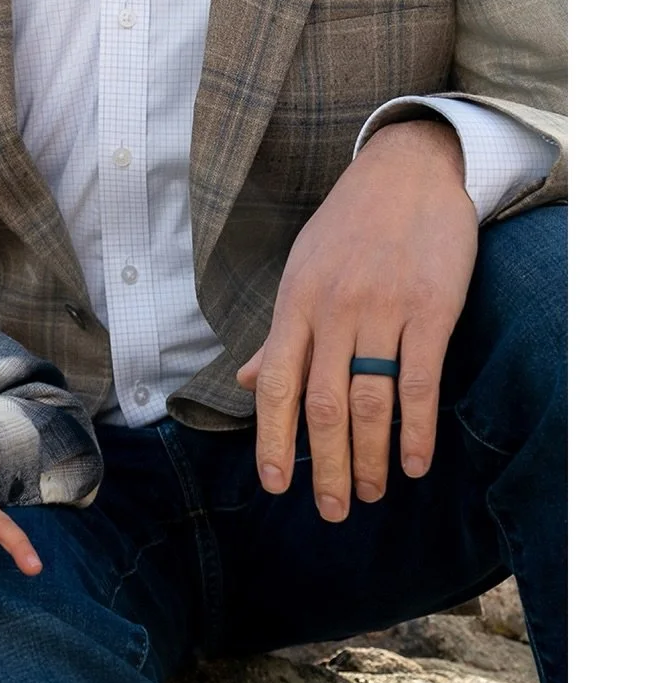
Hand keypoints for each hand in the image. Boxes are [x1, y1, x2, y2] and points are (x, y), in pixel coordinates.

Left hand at [237, 117, 477, 521]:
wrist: (408, 170)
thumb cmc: (350, 225)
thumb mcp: (302, 269)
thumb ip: (282, 332)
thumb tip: (252, 383)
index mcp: (296, 303)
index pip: (279, 386)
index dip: (274, 441)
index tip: (275, 487)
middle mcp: (333, 310)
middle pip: (323, 406)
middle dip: (324, 466)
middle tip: (332, 511)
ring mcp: (382, 309)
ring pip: (370, 402)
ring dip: (370, 458)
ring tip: (372, 494)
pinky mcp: (430, 309)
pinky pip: (419, 381)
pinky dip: (416, 430)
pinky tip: (416, 463)